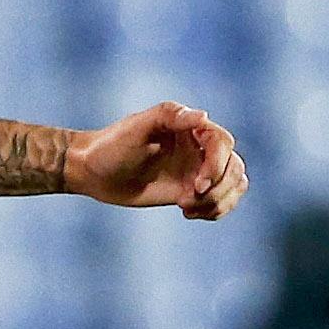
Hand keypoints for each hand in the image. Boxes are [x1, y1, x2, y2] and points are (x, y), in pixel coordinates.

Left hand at [65, 101, 247, 219]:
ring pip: (234, 184)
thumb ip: (169, 117)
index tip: (198, 184)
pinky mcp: (189, 190)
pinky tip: (187, 212)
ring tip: (188, 207)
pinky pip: (220, 201)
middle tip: (188, 198)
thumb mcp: (137, 128)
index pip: (224, 144)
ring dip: (220, 201)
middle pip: (234, 167)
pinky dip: (214, 211)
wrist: (94, 171)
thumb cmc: (112, 145)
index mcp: (190, 127)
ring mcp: (196, 169)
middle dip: (219, 187)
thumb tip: (204, 116)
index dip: (218, 165)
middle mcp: (198, 147)